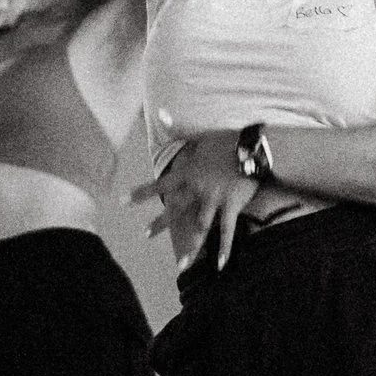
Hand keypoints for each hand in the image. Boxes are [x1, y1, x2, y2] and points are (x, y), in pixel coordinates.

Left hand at [132, 131, 259, 270]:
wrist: (252, 147)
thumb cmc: (226, 139)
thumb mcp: (199, 134)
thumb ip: (177, 127)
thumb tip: (161, 110)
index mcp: (187, 173)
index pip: (159, 185)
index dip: (140, 194)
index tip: (122, 202)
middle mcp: (196, 190)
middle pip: (175, 210)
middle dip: (160, 223)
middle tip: (145, 235)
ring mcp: (213, 201)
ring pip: (198, 228)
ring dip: (191, 247)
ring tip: (182, 265)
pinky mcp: (231, 207)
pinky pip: (227, 232)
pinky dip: (224, 249)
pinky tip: (220, 265)